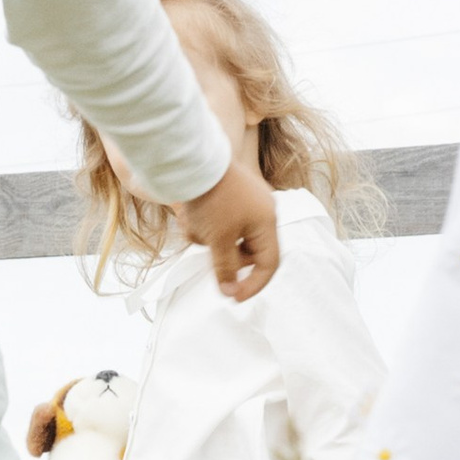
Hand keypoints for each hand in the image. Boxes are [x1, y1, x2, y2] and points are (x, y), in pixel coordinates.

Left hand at [178, 157, 280, 303]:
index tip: (233, 298)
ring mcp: (246, 201)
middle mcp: (262, 211)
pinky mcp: (229, 195)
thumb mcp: (218, 240)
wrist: (192, 161)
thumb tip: (229, 291)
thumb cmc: (210, 199)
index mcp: (267, 222)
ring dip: (210, 239)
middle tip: (208, 251)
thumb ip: (225, 269)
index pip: (269, 264)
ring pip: (230, 236)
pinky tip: (190, 215)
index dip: (253, 285)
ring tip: (193, 226)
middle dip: (225, 256)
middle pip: (249, 251)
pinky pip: (220, 221)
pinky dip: (204, 225)